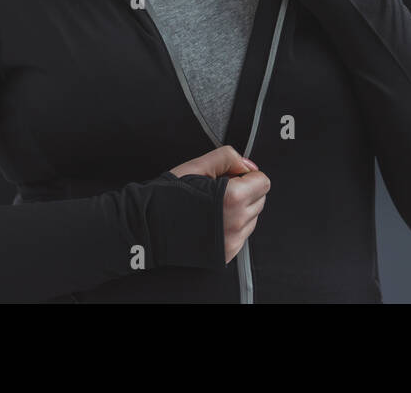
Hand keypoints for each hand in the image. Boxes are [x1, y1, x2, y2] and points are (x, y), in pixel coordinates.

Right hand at [168, 145, 270, 263]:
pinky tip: (210, 222)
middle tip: (218, 191)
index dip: (246, 175)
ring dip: (240, 210)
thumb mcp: (196, 165)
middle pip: (260, 200)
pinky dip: (232, 227)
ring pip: (252, 218)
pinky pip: (242, 236)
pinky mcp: (226, 254)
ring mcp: (232, 241)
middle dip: (245, 192)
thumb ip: (227, 157)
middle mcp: (236, 222)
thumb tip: (248, 165)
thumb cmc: (168, 196)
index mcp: (233, 198)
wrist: (147, 227)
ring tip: (212, 207)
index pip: (263, 182)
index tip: (230, 177)